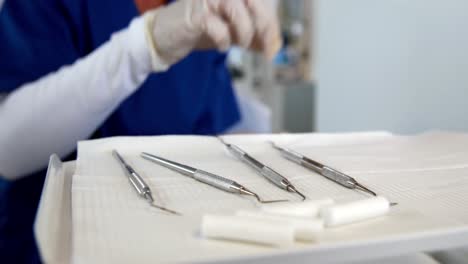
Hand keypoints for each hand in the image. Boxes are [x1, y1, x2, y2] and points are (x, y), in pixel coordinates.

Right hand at [147, 0, 281, 64]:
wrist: (166, 37)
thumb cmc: (199, 30)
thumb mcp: (231, 31)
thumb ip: (251, 34)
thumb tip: (273, 44)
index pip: (260, 1)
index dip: (270, 22)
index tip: (272, 44)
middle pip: (253, 1)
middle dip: (264, 26)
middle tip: (265, 48)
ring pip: (237, 10)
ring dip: (244, 32)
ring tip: (239, 44)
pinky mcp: (194, 14)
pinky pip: (217, 27)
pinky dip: (224, 40)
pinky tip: (221, 46)